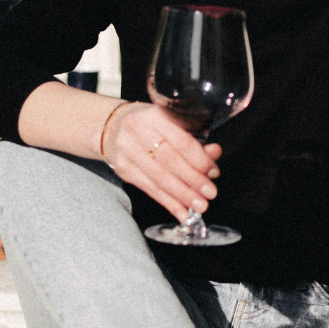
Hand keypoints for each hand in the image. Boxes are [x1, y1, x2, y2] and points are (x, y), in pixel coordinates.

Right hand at [102, 102, 221, 221]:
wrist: (114, 127)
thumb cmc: (151, 125)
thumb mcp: (173, 124)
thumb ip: (195, 139)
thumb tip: (214, 153)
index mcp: (155, 115)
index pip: (180, 141)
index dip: (199, 159)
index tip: (213, 172)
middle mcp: (138, 131)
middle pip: (169, 160)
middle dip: (192, 180)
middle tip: (209, 193)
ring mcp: (127, 151)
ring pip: (158, 178)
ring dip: (182, 195)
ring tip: (199, 205)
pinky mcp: (123, 169)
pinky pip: (149, 189)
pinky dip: (168, 202)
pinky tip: (181, 212)